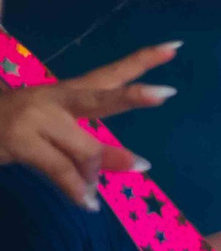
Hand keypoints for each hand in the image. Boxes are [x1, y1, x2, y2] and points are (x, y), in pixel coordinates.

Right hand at [0, 41, 177, 208]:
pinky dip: (76, 189)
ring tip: (138, 169)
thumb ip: (86, 145)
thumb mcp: (51, 129)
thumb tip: (126, 166)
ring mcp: (35, 121)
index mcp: (63, 93)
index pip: (108, 75)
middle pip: (98, 99)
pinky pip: (59, 170)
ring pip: (84, 147)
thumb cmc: (12, 127)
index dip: (140, 62)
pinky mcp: (19, 142)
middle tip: (165, 94)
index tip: (175, 48)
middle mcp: (52, 100)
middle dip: (131, 97)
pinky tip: (89, 202)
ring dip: (106, 166)